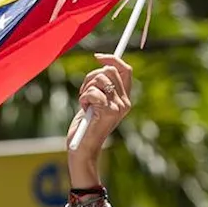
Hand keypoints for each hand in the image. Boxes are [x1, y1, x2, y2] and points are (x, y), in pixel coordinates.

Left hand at [65, 53, 131, 186]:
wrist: (82, 149)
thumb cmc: (85, 127)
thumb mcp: (95, 104)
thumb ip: (101, 88)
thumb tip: (102, 65)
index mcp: (124, 99)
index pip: (125, 70)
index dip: (111, 59)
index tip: (97, 56)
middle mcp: (125, 102)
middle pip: (110, 71)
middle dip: (91, 76)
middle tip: (84, 91)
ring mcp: (118, 107)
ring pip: (100, 79)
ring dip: (86, 88)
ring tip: (84, 103)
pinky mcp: (108, 111)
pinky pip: (92, 92)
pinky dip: (83, 98)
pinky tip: (84, 110)